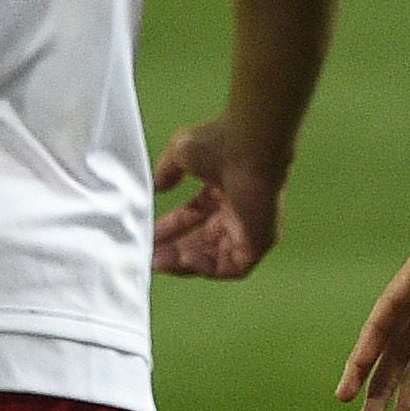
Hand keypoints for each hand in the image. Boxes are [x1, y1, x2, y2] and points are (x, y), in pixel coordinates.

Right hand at [152, 120, 280, 279]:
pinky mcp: (261, 241)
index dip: (170, 228)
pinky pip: (233, 267)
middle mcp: (239, 210)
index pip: (194, 216)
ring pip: (215, 257)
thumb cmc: (220, 143)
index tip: (148, 235)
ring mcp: (251, 227)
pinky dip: (208, 267)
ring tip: (158, 262)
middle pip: (203, 240)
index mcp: (224, 188)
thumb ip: (167, 172)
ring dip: (185, 262)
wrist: (248, 147)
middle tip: (150, 256)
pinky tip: (184, 260)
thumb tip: (157, 186)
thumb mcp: (181, 154)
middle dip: (174, 250)